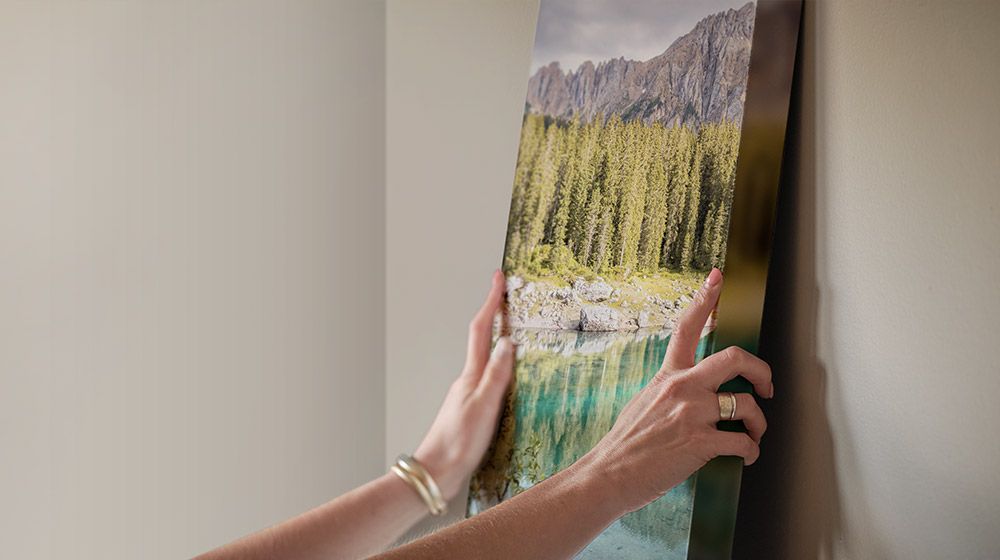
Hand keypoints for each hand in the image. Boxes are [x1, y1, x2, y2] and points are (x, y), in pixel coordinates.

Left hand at [414, 270, 513, 501]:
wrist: (436, 472)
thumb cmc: (458, 442)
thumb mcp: (484, 406)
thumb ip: (497, 375)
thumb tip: (508, 341)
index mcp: (471, 375)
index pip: (482, 330)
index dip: (491, 302)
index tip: (498, 278)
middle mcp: (468, 380)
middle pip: (482, 338)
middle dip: (495, 314)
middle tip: (508, 295)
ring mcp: (467, 394)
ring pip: (484, 358)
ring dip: (497, 339)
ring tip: (513, 327)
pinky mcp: (470, 409)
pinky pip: (487, 377)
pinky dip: (498, 365)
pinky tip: (508, 374)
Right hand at [580, 268, 773, 513]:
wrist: (610, 474)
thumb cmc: (626, 445)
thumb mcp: (644, 403)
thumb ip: (671, 392)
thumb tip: (695, 396)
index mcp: (668, 376)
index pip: (686, 328)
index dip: (704, 298)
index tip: (718, 277)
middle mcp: (682, 388)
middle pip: (735, 359)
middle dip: (762, 371)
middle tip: (767, 386)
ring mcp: (692, 414)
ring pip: (747, 405)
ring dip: (759, 424)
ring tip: (754, 435)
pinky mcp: (700, 442)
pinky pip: (743, 442)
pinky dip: (751, 451)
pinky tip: (747, 456)